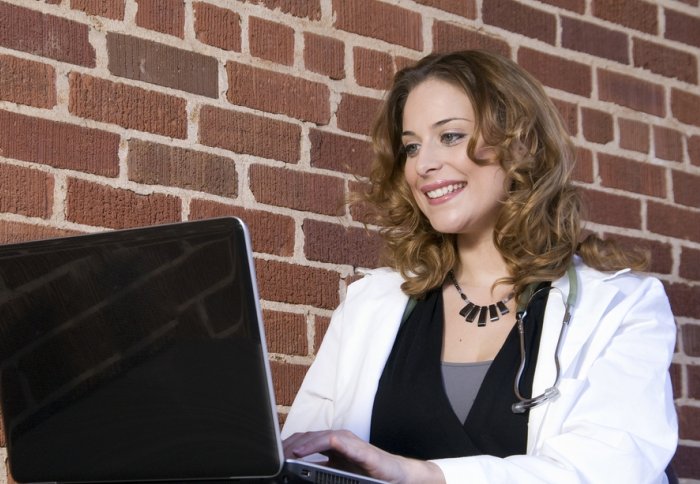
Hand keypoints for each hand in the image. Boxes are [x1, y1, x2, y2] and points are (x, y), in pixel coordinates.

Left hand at [283, 430, 444, 483]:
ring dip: (294, 445)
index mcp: (331, 446)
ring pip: (313, 436)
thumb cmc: (369, 475)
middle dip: (285, 446)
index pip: (303, 441)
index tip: (271, 458)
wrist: (396, 476)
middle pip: (304, 437)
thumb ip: (319, 471)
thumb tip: (296, 476)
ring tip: (280, 455)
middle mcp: (336, 439)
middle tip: (270, 458)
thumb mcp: (337, 474)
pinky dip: (312, 445)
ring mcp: (345, 440)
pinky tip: (299, 453)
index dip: (285, 447)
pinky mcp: (354, 445)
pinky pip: (330, 441)